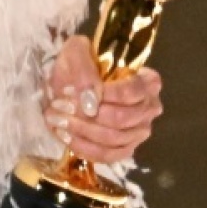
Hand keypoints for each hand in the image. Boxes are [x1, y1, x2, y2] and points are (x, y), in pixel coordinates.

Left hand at [43, 35, 162, 163]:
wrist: (68, 81)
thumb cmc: (78, 63)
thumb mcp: (76, 52)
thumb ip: (84, 71)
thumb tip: (92, 102)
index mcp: (147, 81)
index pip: (133, 91)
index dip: (107, 94)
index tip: (75, 90)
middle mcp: (149, 108)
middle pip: (122, 119)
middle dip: (87, 115)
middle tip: (59, 106)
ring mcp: (138, 132)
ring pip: (112, 139)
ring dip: (81, 130)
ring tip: (57, 119)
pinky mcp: (124, 149)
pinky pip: (107, 155)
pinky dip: (84, 147)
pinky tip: (66, 135)